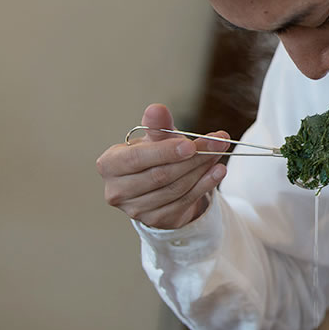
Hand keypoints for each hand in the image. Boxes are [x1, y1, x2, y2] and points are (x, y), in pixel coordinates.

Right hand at [97, 103, 228, 228]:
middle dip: (193, 158)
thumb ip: (156, 125)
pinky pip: (184, 201)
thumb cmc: (152, 155)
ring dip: (202, 169)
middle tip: (217, 143)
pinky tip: (218, 171)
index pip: (137, 158)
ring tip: (219, 153)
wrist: (158, 184)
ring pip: (175, 188)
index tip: (190, 144)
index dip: (164, 151)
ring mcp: (135, 210)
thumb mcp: (154, 137)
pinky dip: (204, 185)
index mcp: (110, 164)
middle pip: (160, 174)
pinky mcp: (156, 220)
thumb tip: (157, 109)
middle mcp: (117, 190)